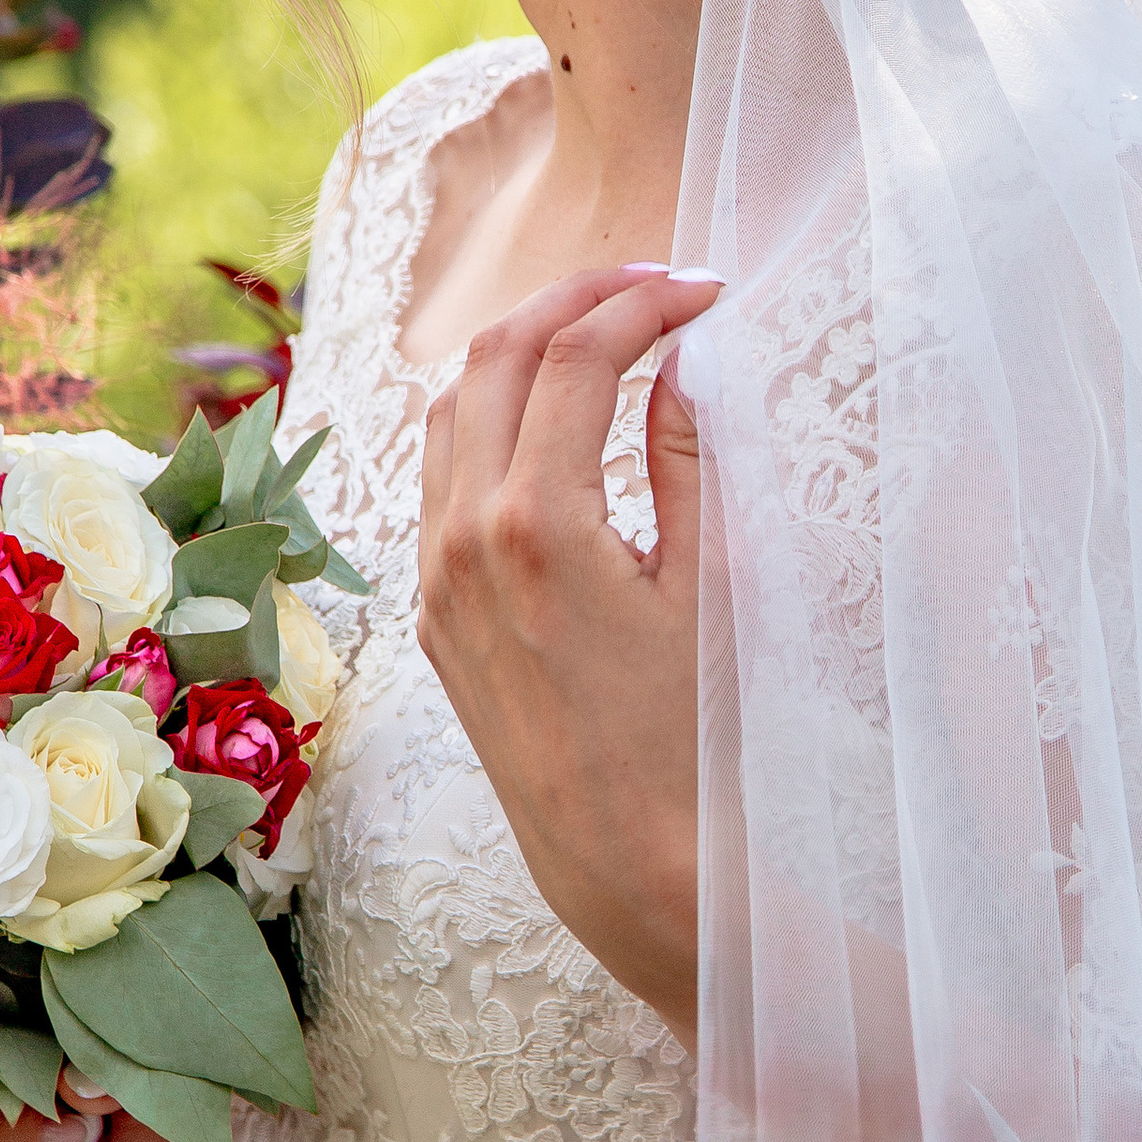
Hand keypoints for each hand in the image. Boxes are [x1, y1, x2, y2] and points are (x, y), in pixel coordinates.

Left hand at [417, 262, 719, 1045]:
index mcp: (537, 524)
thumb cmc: (686, 733)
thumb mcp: (705, 588)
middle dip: (575, 299)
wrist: (623, 854)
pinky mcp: (433, 611)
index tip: (708, 294)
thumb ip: (685, 460)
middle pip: (496, 356)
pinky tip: (545, 416)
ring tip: (600, 332)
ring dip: (520, 350)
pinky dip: (486, 418)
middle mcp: (464, 538)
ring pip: (450, 407)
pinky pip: (438, 476)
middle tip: (653, 286)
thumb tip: (681, 361)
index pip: (578, 359)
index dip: (645, 305)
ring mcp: (436, 575)